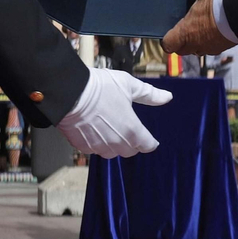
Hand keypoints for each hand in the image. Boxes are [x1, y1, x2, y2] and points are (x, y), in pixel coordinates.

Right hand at [55, 68, 172, 158]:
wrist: (69, 93)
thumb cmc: (100, 87)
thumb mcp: (129, 86)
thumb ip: (150, 95)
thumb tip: (167, 97)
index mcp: (132, 130)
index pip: (147, 145)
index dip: (150, 142)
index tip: (150, 139)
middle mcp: (117, 142)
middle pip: (130, 151)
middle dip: (132, 142)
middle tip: (128, 129)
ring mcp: (99, 146)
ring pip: (112, 152)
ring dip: (115, 144)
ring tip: (111, 128)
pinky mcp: (83, 147)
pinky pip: (95, 150)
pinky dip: (98, 143)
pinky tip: (95, 129)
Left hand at [161, 0, 234, 56]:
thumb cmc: (217, 2)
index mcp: (185, 32)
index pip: (167, 45)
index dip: (166, 40)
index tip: (170, 32)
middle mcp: (194, 44)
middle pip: (180, 50)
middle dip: (180, 42)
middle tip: (185, 28)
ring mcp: (208, 48)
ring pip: (195, 50)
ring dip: (194, 42)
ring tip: (201, 28)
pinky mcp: (220, 49)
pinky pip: (209, 48)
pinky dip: (208, 42)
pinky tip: (213, 30)